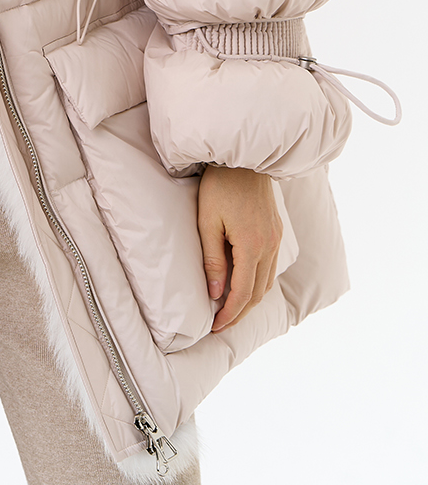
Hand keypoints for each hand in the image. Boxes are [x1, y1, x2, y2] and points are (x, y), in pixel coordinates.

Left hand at [197, 165, 282, 331]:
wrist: (242, 157)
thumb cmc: (219, 186)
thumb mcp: (207, 221)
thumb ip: (213, 259)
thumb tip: (216, 293)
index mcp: (252, 245)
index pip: (243, 293)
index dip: (230, 314)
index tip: (216, 327)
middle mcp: (270, 245)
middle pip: (259, 293)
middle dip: (240, 312)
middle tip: (221, 324)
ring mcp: (277, 238)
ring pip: (268, 281)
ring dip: (251, 298)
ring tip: (230, 308)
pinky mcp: (277, 230)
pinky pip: (271, 266)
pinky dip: (258, 281)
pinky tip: (244, 282)